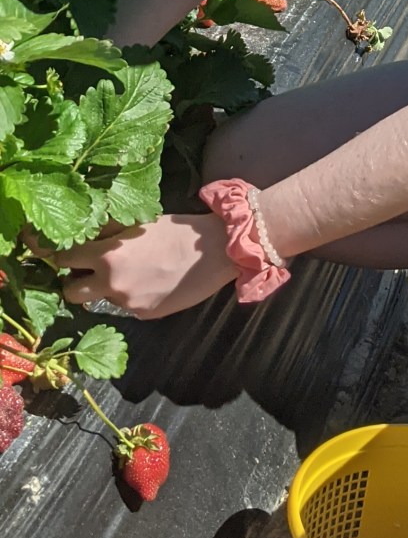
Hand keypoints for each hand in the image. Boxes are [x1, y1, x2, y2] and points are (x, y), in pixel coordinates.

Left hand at [48, 214, 236, 319]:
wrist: (217, 252)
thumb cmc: (179, 230)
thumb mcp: (138, 223)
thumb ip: (108, 231)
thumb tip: (82, 229)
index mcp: (108, 253)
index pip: (64, 258)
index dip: (60, 255)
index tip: (61, 252)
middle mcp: (112, 282)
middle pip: (71, 291)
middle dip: (75, 281)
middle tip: (88, 270)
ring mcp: (127, 302)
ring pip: (100, 299)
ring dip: (105, 289)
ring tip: (130, 273)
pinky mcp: (143, 315)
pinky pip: (127, 306)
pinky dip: (134, 295)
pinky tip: (154, 280)